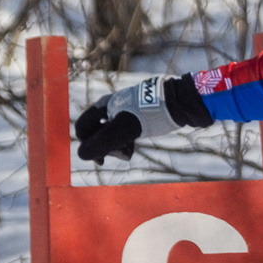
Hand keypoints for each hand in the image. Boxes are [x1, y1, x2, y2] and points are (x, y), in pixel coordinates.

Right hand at [75, 75, 197, 163]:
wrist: (181, 103)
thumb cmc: (151, 114)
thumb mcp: (124, 130)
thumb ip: (101, 143)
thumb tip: (82, 155)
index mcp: (103, 106)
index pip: (81, 129)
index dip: (87, 146)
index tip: (103, 160)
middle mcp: (109, 108)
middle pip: (95, 134)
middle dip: (105, 148)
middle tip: (123, 153)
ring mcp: (122, 113)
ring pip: (109, 136)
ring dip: (116, 147)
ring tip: (130, 150)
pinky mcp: (134, 118)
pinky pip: (121, 134)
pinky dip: (125, 143)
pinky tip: (133, 146)